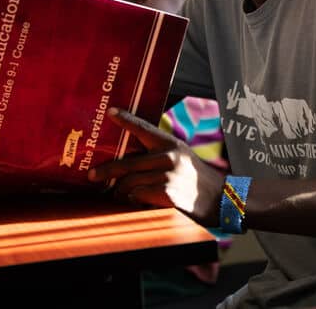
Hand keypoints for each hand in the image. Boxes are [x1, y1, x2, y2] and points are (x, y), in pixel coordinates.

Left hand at [88, 107, 225, 225]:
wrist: (222, 199)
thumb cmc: (197, 181)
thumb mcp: (182, 159)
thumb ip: (160, 156)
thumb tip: (129, 161)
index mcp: (172, 145)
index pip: (145, 129)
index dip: (126, 120)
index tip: (111, 112)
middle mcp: (169, 157)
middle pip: (127, 163)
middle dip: (106, 171)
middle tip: (93, 175)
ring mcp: (168, 175)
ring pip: (129, 183)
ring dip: (122, 192)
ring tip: (122, 196)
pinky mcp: (167, 193)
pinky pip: (138, 196)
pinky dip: (135, 201)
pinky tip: (140, 203)